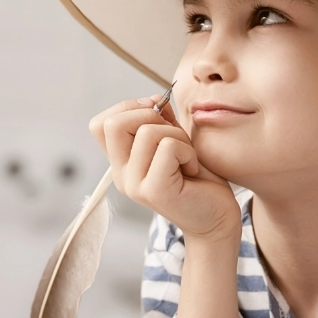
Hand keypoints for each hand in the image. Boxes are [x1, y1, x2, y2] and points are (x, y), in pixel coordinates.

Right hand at [88, 97, 239, 240]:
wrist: (216, 218)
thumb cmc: (199, 180)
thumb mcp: (176, 141)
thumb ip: (162, 120)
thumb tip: (155, 99)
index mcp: (122, 163)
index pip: (100, 125)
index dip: (127, 108)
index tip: (156, 116)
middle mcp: (121, 175)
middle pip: (114, 123)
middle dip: (149, 116)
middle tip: (172, 135)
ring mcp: (134, 184)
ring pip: (147, 132)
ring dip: (177, 136)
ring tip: (187, 157)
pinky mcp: (153, 190)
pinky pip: (167, 147)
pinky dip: (187, 150)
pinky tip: (192, 168)